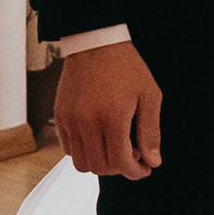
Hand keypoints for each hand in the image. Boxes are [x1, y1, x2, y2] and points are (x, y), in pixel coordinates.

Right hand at [55, 39, 163, 178]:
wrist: (95, 42)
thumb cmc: (126, 67)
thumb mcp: (149, 96)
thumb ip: (150, 132)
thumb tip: (153, 162)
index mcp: (112, 118)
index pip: (121, 163)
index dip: (136, 172)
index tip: (145, 167)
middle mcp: (87, 123)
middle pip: (101, 167)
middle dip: (120, 168)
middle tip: (132, 154)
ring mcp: (70, 121)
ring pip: (81, 163)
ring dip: (100, 163)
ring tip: (113, 147)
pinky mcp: (60, 116)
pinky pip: (67, 149)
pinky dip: (83, 152)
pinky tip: (98, 139)